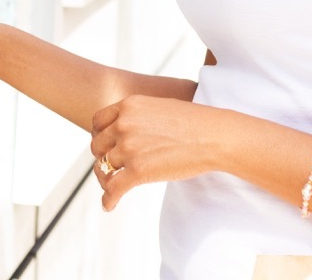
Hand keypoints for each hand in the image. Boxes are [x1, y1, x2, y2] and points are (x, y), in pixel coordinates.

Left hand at [90, 95, 224, 211]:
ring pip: (104, 168)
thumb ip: (138, 116)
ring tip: (111, 188)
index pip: (97, 122)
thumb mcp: (159, 107)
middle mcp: (124, 124)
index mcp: (129, 106)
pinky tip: (109, 205)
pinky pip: (112, 188)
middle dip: (103, 157)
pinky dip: (108, 199)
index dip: (99, 135)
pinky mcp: (138, 171)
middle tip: (112, 167)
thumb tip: (126, 130)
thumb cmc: (194, 123)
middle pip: (98, 146)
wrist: (214, 136)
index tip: (106, 146)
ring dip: (106, 179)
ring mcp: (129, 147)